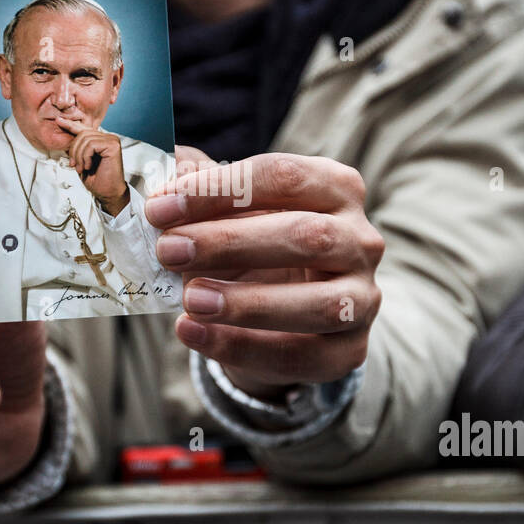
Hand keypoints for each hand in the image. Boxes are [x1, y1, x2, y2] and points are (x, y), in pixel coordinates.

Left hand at [55, 117, 127, 214]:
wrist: (108, 193)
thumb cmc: (96, 179)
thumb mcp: (81, 161)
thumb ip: (77, 148)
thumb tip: (64, 136)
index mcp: (101, 140)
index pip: (83, 129)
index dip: (70, 124)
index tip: (58, 120)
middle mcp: (108, 137)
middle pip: (82, 133)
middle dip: (74, 150)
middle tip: (74, 165)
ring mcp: (112, 140)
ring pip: (85, 139)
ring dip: (79, 156)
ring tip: (81, 168)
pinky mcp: (113, 145)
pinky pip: (91, 145)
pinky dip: (85, 157)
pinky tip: (88, 166)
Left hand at [144, 147, 383, 399]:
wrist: (274, 316)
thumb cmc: (249, 245)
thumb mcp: (223, 209)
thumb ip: (196, 186)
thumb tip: (164, 168)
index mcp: (336, 188)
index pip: (284, 176)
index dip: (220, 189)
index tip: (161, 207)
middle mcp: (361, 240)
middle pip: (307, 236)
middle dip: (230, 243)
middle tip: (169, 250)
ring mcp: (363, 299)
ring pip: (318, 303)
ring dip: (247, 303)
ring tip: (190, 300)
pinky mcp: (348, 352)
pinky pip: (300, 355)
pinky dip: (241, 346)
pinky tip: (192, 332)